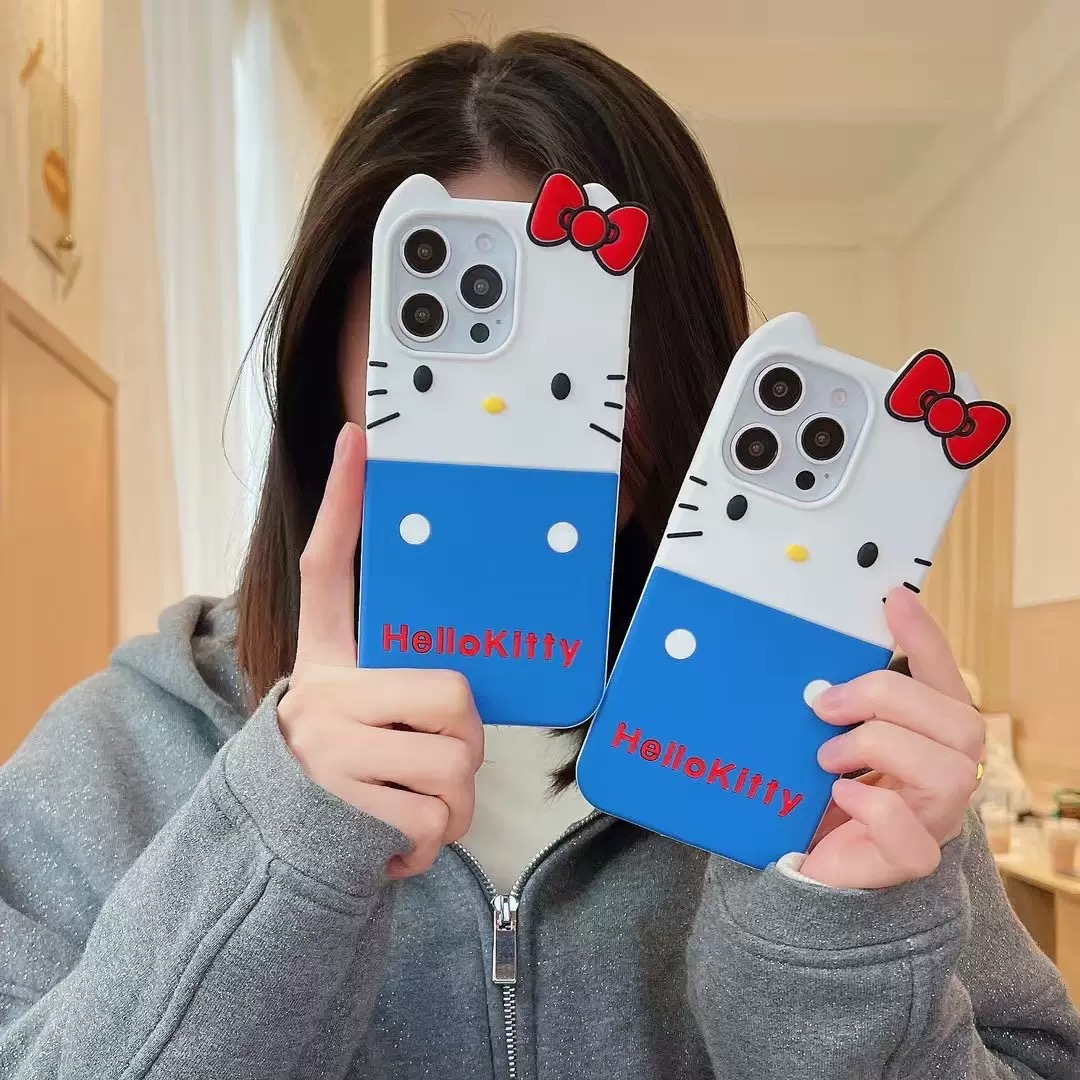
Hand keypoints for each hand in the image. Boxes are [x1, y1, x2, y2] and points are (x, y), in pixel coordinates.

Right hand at [278, 422, 483, 878]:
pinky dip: (433, 845)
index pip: (327, 568)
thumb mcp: (359, 717)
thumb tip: (469, 692)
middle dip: (468, 741)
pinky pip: (438, 822)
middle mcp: (318, 695)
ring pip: (456, 767)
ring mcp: (327, 753)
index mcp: (324, 661)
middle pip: (453, 696)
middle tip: (443, 757)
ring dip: (458, 804)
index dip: (341, 503)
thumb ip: (400, 689)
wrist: (276, 853)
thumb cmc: (347, 771)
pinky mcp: (341, 811)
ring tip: (419, 805)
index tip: (358, 438)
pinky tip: (396, 842)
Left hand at [800, 587, 983, 888]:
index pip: (944, 679)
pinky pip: (911, 839)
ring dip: (879, 747)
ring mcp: (932, 822)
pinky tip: (839, 794)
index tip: (893, 598)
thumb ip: (834, 706)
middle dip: (888, 698)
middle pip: (961, 721)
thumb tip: (812, 666)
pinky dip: (873, 808)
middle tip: (824, 707)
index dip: (926, 638)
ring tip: (827, 758)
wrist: (808, 867)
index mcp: (928, 738)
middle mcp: (944, 777)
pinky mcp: (905, 865)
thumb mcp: (827, 737)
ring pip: (949, 772)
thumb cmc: (821, 795)